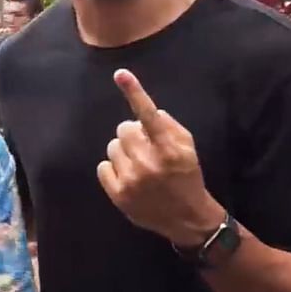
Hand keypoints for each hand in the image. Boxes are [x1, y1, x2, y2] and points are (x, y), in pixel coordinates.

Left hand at [97, 69, 224, 247]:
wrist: (186, 218)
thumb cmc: (187, 176)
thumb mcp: (188, 148)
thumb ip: (169, 126)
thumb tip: (147, 112)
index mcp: (169, 148)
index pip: (148, 114)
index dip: (134, 92)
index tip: (121, 73)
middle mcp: (148, 163)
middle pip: (124, 129)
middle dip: (133, 134)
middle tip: (144, 146)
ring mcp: (131, 180)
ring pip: (112, 147)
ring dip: (123, 151)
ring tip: (138, 164)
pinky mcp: (118, 194)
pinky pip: (102, 166)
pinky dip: (113, 168)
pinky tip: (128, 176)